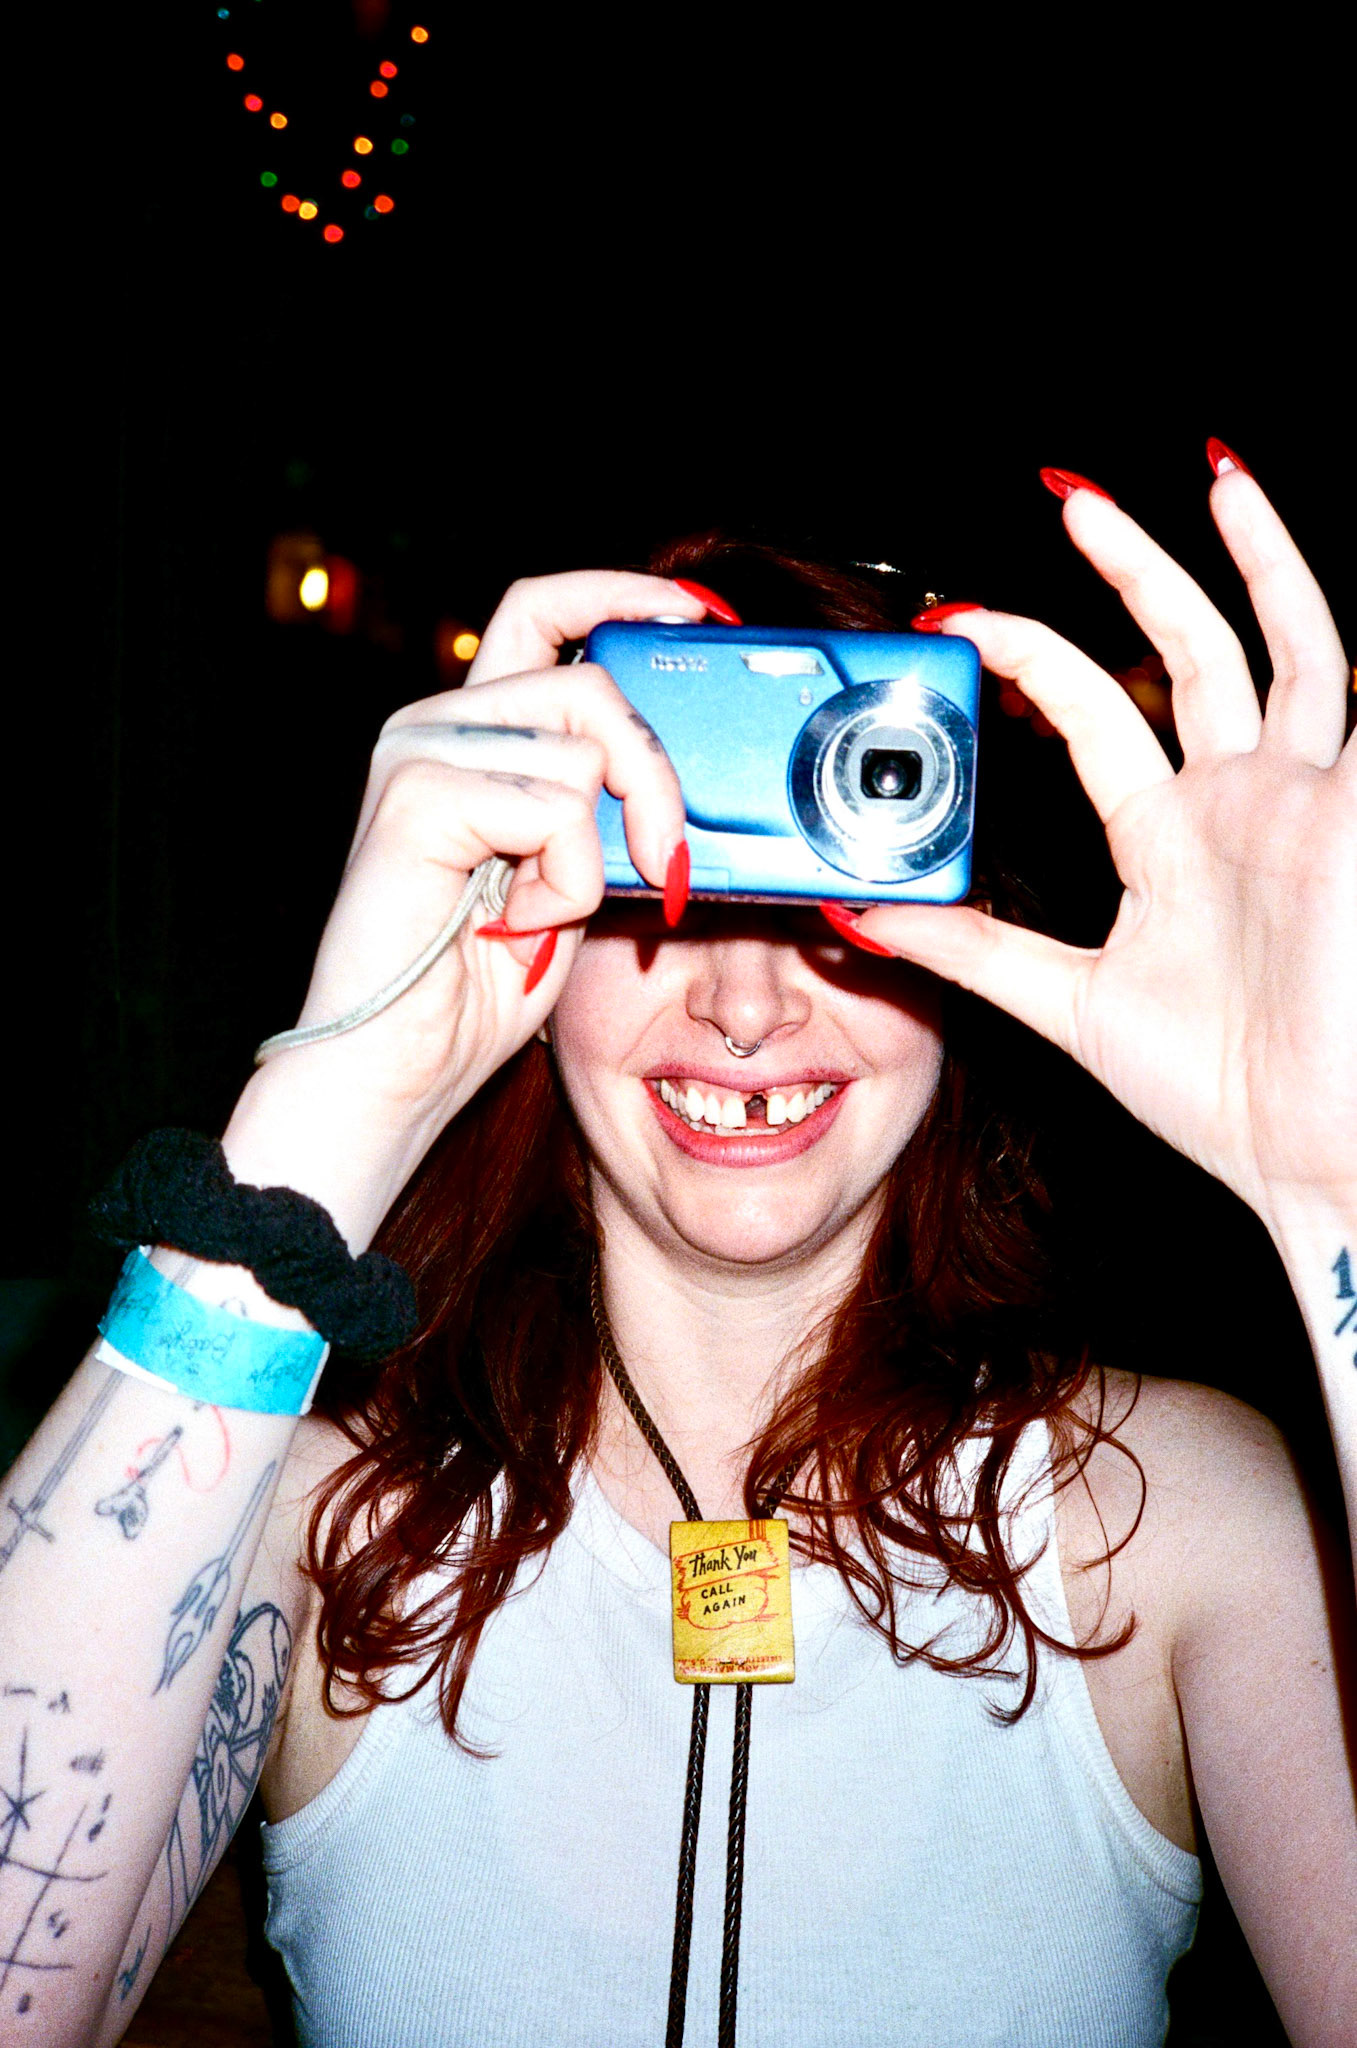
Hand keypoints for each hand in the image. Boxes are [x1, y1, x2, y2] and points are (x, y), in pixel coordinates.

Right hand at [226, 572, 701, 1239]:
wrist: (394, 1068)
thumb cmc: (474, 990)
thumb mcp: (567, 876)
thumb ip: (600, 806)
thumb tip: (678, 768)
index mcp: (468, 733)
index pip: (541, 613)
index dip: (618, 595)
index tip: (693, 613)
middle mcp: (434, 724)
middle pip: (591, 683)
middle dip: (654, 775)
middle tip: (661, 860)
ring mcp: (418, 752)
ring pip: (586, 752)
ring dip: (593, 858)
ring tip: (537, 913)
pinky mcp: (418, 794)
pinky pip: (557, 811)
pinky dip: (564, 884)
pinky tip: (513, 922)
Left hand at [859, 461, 1356, 1225]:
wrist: (1312, 1152)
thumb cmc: (1218, 1090)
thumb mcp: (1066, 1004)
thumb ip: (968, 951)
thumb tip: (850, 913)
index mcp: (1170, 841)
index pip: (1094, 717)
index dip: (1033, 663)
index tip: (962, 626)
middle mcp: (1236, 804)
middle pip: (1184, 655)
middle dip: (1127, 574)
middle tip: (1065, 498)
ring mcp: (1299, 798)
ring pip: (1277, 646)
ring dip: (1241, 562)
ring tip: (1201, 475)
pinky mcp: (1345, 806)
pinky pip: (1332, 684)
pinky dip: (1306, 606)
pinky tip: (1272, 531)